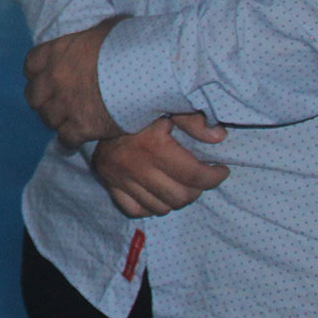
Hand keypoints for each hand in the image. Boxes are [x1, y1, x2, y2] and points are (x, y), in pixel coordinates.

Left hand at [24, 16, 128, 144]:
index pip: (31, 65)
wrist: (149, 70)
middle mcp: (54, 79)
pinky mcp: (82, 127)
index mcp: (57, 52)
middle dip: (43, 100)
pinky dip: (70, 140)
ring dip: (56, 120)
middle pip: (33, 96)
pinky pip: (66, 139)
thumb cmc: (132, 43)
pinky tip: (78, 138)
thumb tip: (103, 32)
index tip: (46, 78)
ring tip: (68, 121)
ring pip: (47, 119)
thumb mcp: (107, 29)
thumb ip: (94, 35)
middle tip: (56, 103)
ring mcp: (66, 104)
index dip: (37, 74)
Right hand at [90, 113, 228, 217]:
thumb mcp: (167, 107)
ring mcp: (121, 179)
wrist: (95, 109)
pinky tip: (158, 192)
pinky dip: (152, 206)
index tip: (221, 170)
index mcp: (153, 146)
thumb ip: (193, 120)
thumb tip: (219, 136)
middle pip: (180, 197)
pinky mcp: (110, 185)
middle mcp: (136, 167)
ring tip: (180, 184)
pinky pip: (137, 210)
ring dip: (176, 199)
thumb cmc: (138, 109)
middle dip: (197, 189)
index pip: (194, 175)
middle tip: (200, 178)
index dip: (214, 177)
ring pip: (161, 207)